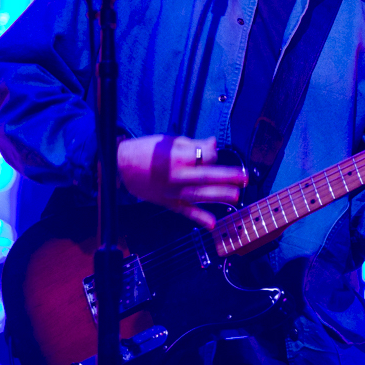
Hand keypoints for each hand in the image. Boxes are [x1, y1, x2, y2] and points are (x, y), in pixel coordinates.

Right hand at [116, 135, 246, 228]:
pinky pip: (184, 211)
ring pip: (199, 195)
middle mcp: (176, 175)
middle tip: (244, 178)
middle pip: (206, 176)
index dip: (213, 154)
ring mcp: (171, 191)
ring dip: (219, 196)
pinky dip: (198, 217)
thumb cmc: (146, 150)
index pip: (205, 156)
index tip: (214, 153)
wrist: (119, 166)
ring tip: (236, 196)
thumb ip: (193, 144)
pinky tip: (212, 223)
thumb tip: (213, 142)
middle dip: (227, 177)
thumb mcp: (169, 141)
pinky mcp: (166, 202)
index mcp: (177, 157)